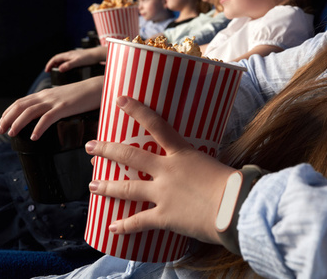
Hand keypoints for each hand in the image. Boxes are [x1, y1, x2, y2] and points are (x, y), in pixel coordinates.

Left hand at [0, 76, 103, 139]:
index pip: (21, 101)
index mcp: (46, 94)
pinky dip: (38, 127)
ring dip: (18, 123)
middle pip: (21, 106)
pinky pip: (47, 118)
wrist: (99, 87)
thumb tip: (46, 115)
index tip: (2, 121)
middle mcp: (47, 96)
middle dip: (8, 118)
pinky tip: (34, 136)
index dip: (9, 111)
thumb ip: (53, 104)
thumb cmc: (84, 95)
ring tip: (12, 133)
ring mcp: (55, 101)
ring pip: (30, 111)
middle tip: (1, 130)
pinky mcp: (64, 107)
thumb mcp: (64, 97)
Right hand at [44, 46, 107, 72]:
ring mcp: (73, 55)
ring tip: (56, 70)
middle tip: (49, 71)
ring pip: (62, 59)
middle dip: (52, 64)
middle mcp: (69, 54)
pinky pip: (67, 61)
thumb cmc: (89, 58)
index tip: (47, 71)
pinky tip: (66, 68)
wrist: (97, 54)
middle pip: (57, 58)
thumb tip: (59, 69)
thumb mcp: (78, 62)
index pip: (55, 58)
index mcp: (68, 55)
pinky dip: (63, 64)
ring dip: (57, 64)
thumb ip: (68, 65)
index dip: (49, 64)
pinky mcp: (77, 58)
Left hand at [86, 96, 234, 244]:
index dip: (137, 110)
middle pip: (131, 156)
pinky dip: (124, 225)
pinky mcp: (165, 217)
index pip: (156, 125)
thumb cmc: (234, 184)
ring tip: (92, 185)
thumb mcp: (215, 165)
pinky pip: (139, 221)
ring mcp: (164, 194)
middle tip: (90, 146)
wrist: (236, 207)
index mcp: (183, 153)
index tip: (120, 100)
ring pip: (128, 188)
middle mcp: (168, 171)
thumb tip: (201, 167)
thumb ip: (201, 165)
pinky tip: (112, 226)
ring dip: (107, 186)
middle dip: (107, 150)